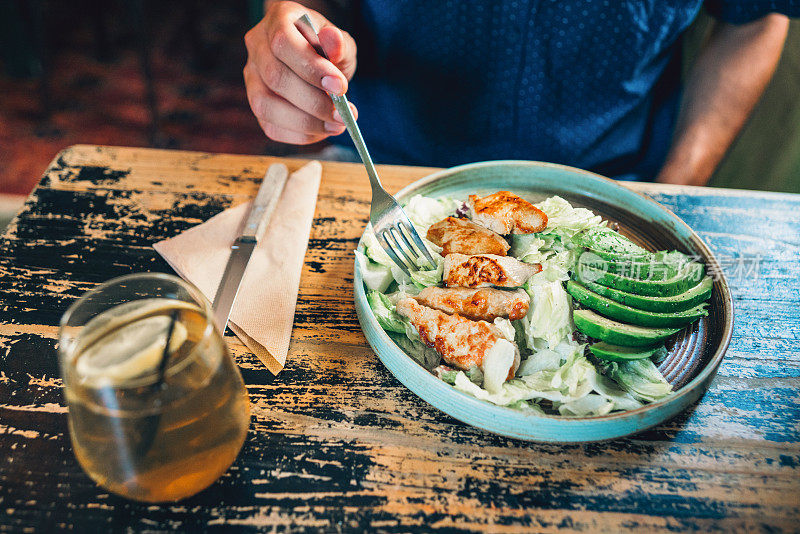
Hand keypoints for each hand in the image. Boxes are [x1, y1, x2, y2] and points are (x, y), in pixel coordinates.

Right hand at [244, 1, 357, 143]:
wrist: (316, 59)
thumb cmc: (327, 48)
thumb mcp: (339, 41)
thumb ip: (339, 44)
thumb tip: (333, 42)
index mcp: (278, 20)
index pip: (283, 43)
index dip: (311, 68)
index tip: (340, 87)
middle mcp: (257, 46)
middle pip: (274, 77)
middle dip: (313, 102)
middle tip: (343, 114)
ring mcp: (251, 76)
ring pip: (265, 106)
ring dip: (305, 123)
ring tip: (336, 125)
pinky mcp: (256, 103)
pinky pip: (270, 127)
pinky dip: (299, 135)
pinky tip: (322, 131)